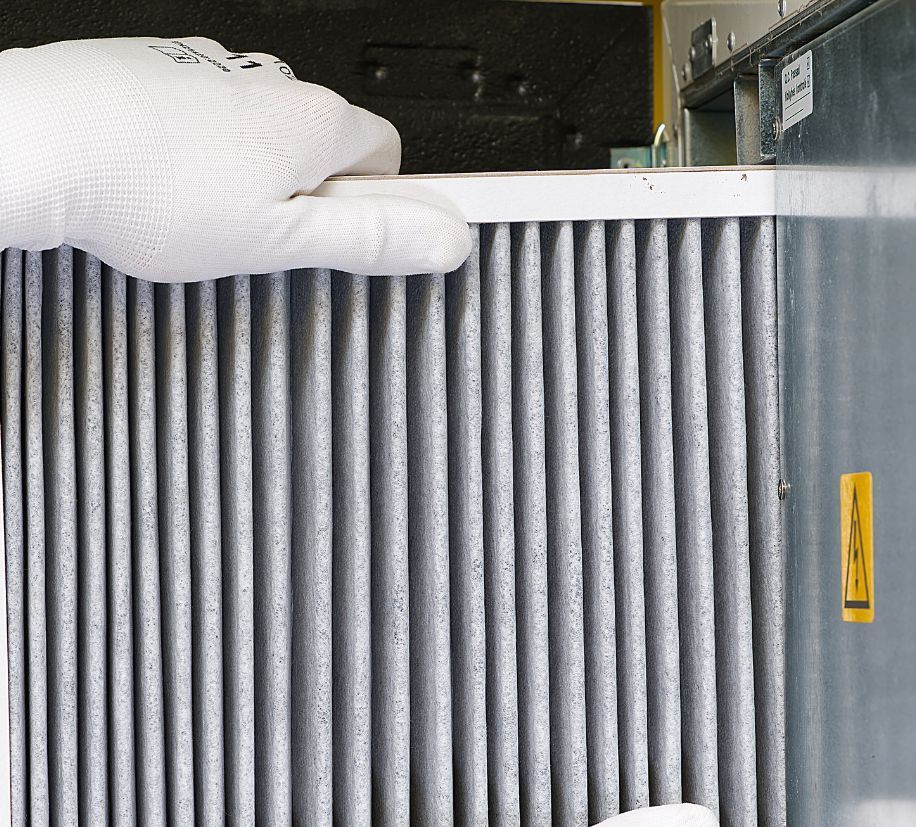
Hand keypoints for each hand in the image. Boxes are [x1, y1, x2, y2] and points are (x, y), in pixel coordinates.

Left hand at [0, 37, 469, 281]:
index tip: (351, 234)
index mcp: (313, 122)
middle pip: (322, 143)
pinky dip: (200, 152)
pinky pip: (207, 117)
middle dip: (308, 193)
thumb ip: (370, 242)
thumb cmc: (151, 190)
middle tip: (269, 239)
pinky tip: (169, 185)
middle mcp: (270, 82)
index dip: (374, 203)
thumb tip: (447, 240)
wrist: (44, 143)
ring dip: (252, 173)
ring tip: (208, 217)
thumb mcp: (281, 242)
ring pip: (262, 132)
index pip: (388, 155)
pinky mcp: (163, 71)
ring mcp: (213, 70)